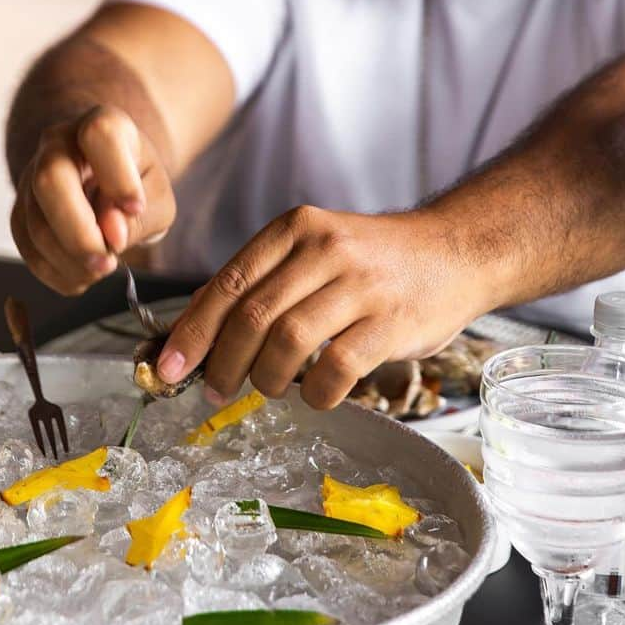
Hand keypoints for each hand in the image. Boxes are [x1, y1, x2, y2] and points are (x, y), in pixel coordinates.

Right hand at [10, 105, 175, 295]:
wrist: (107, 184)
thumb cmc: (137, 185)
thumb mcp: (157, 197)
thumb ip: (141, 215)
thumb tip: (112, 235)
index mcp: (103, 126)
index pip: (100, 134)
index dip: (118, 178)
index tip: (135, 208)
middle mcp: (59, 143)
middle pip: (51, 179)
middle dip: (79, 233)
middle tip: (107, 262)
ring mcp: (32, 176)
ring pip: (36, 223)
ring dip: (71, 261)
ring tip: (102, 268)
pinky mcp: (20, 212)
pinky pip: (28, 248)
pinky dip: (57, 272)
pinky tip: (83, 275)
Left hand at [155, 206, 486, 409]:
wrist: (454, 251)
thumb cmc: (372, 261)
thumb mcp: (313, 251)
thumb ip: (261, 281)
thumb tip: (196, 324)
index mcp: (294, 229)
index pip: (228, 282)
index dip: (193, 330)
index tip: (170, 366)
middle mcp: (324, 249)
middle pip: (252, 315)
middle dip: (223, 362)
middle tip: (214, 390)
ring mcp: (361, 284)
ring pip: (288, 341)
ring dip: (266, 378)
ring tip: (267, 388)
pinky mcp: (392, 321)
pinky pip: (337, 367)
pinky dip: (316, 392)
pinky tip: (316, 395)